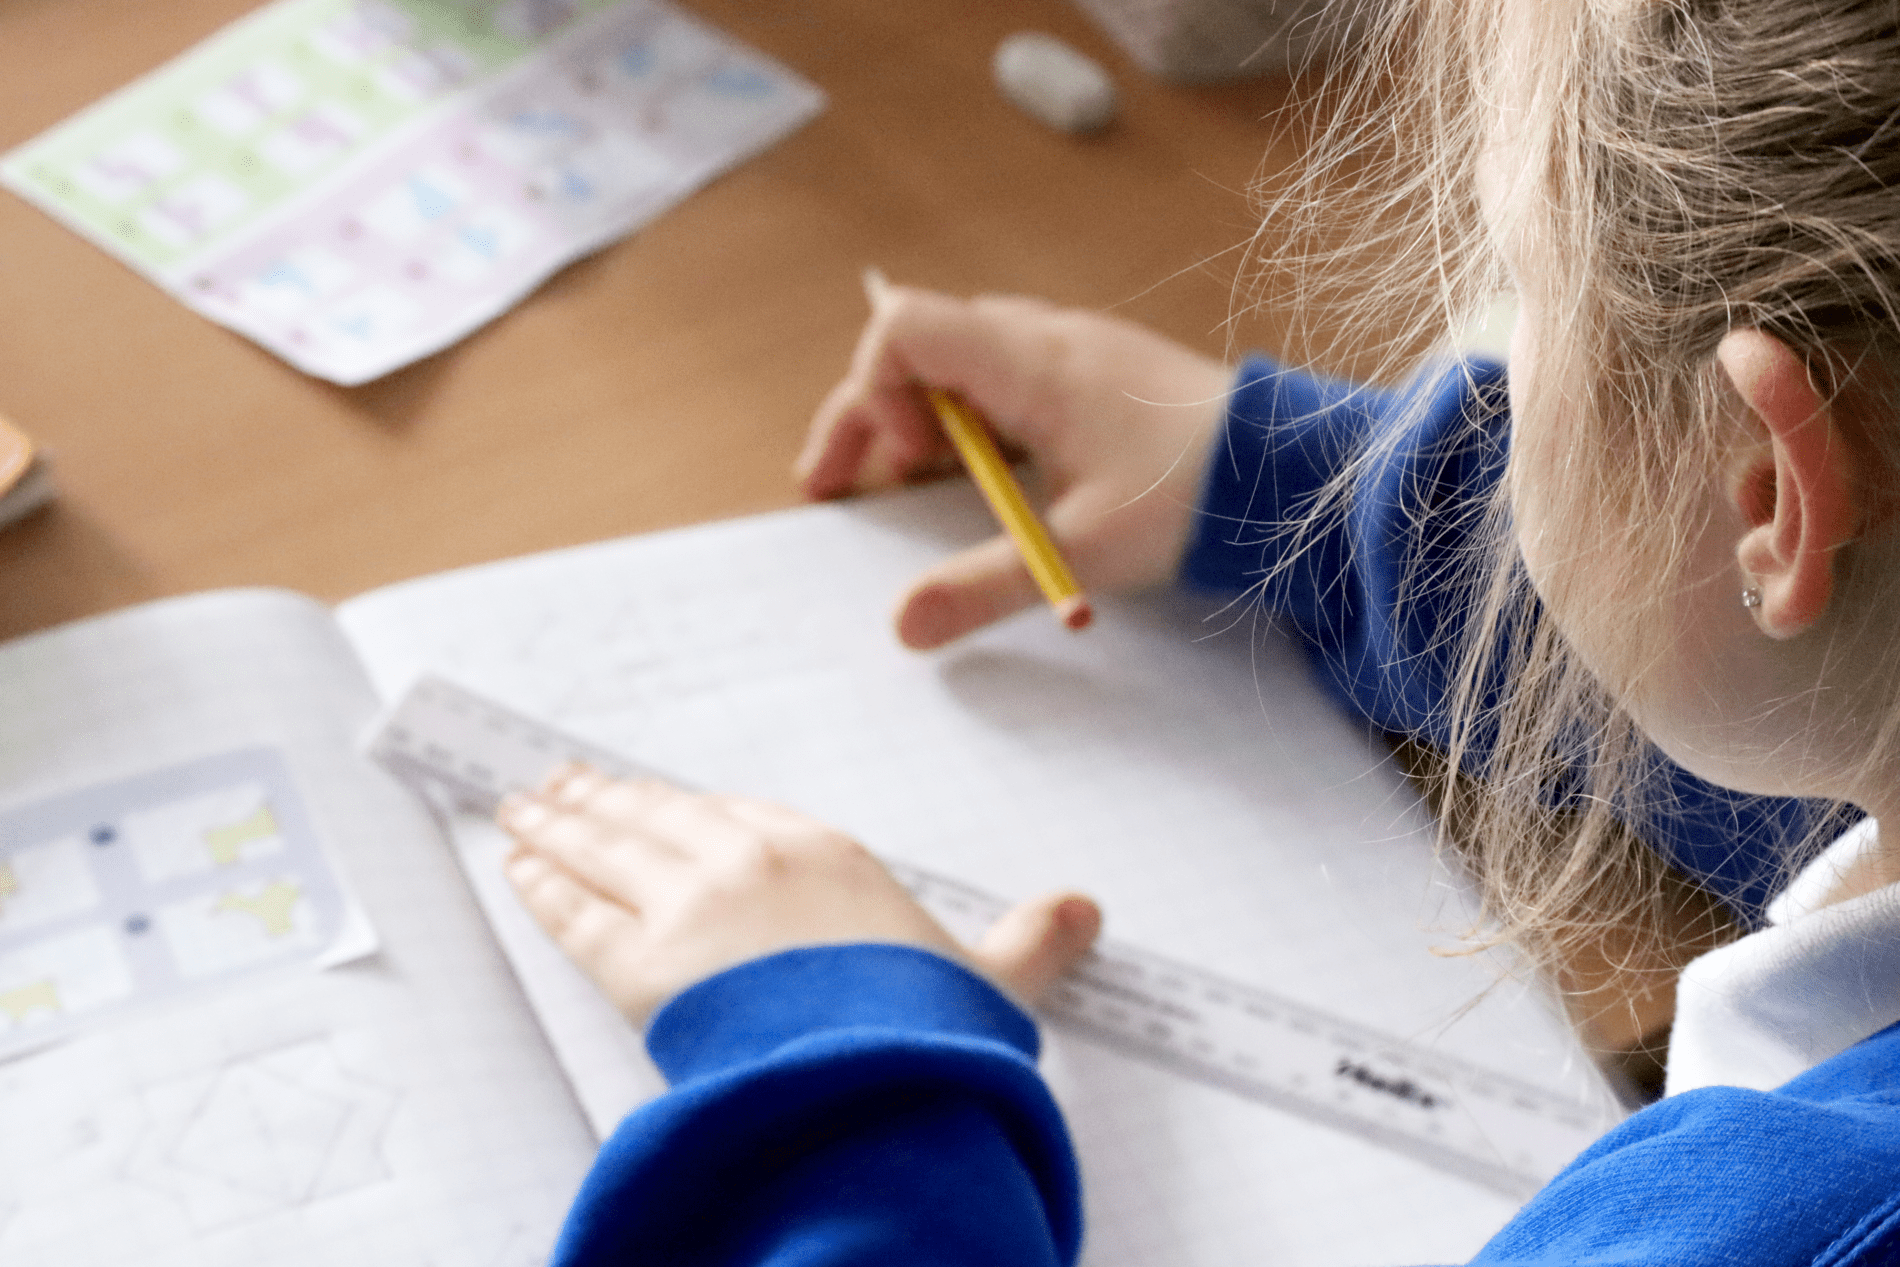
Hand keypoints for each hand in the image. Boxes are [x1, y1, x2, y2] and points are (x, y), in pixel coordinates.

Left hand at [499, 766, 1102, 1024]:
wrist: (878, 1072)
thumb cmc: (925, 1025)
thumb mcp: (990, 978)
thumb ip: (1028, 942)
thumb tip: (1085, 912)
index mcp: (821, 852)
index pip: (729, 813)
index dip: (680, 804)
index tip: (651, 792)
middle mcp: (745, 861)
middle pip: (656, 820)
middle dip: (601, 801)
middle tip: (559, 783)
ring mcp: (688, 908)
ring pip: (606, 851)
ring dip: (556, 827)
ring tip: (521, 808)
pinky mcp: (642, 966)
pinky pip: (576, 914)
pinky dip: (542, 887)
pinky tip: (518, 867)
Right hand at [797, 278, 1232, 648]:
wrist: (1290, 468)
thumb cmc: (1194, 495)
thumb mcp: (1080, 550)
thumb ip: (985, 585)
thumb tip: (905, 626)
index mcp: (1029, 362)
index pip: (902, 328)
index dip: (874, 393)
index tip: (901, 465)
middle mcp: (1042, 338)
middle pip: (918, 345)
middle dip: (873, 414)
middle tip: (845, 485)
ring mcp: (1070, 350)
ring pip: (958, 358)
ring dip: (921, 416)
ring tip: (914, 481)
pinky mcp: (1094, 373)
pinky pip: (1003, 374)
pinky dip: (970, 417)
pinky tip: (986, 473)